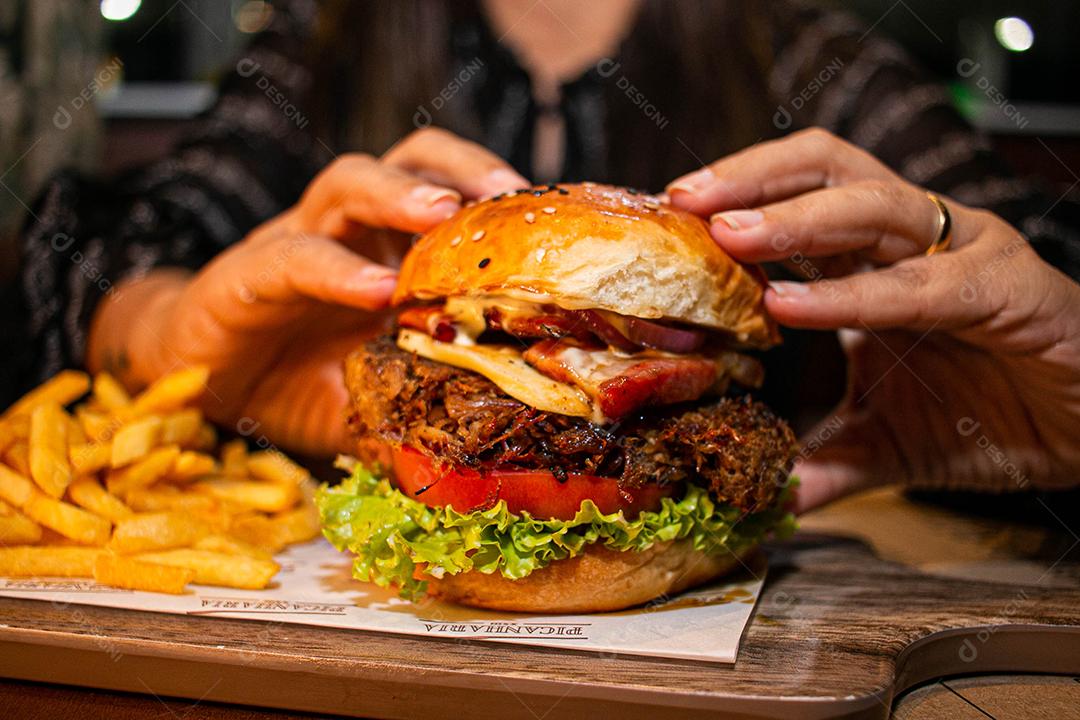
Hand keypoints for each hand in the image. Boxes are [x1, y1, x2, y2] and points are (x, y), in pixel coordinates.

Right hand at [89, 128, 527, 455]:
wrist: (200, 384)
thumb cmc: (299, 381)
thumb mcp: (379, 398)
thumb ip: (426, 408)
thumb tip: (494, 446)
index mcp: (391, 251)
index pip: (452, 198)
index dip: (500, 199)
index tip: (555, 216)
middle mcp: (351, 233)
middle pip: (410, 163)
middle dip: (463, 169)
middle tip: (510, 193)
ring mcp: (297, 243)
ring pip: (349, 182)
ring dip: (400, 194)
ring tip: (442, 212)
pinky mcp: (245, 275)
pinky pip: (292, 256)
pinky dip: (334, 268)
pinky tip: (371, 289)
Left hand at [667, 128, 1079, 511]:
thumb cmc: (991, 417)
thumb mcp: (881, 443)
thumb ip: (822, 462)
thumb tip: (764, 498)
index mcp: (875, 260)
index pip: (795, 200)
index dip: (733, 201)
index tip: (668, 219)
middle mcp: (915, 241)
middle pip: (826, 169)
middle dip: (751, 178)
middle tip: (683, 200)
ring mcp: (962, 254)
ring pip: (873, 205)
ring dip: (794, 218)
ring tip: (727, 233)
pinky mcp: (1007, 287)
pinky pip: (921, 285)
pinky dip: (854, 294)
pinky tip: (793, 307)